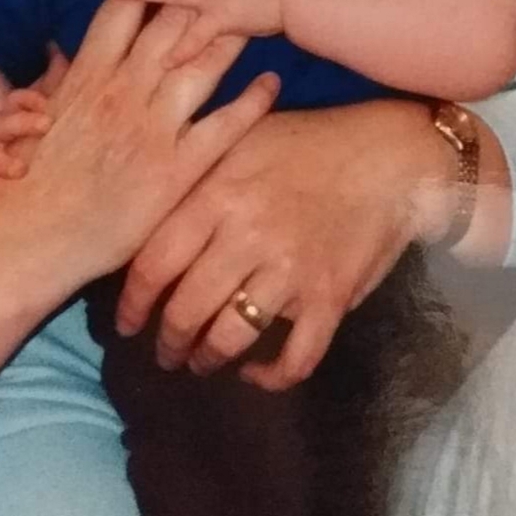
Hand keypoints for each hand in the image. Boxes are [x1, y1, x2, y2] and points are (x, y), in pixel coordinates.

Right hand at [0, 0, 279, 391]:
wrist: (32, 232)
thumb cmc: (30, 178)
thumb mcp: (39, 116)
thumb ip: (59, 81)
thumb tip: (60, 54)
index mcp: (88, 75)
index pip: (123, 13)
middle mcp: (125, 90)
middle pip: (171, 28)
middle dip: (198, 1)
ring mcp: (153, 126)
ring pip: (203, 65)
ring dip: (230, 39)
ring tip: (257, 20)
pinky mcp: (177, 167)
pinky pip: (225, 125)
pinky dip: (252, 101)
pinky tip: (272, 83)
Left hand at [115, 100, 454, 389]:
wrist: (389, 157)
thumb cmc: (306, 143)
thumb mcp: (240, 138)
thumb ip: (193, 171)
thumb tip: (142, 209)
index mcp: (216, 195)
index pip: (154, 263)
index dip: (133, 302)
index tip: (126, 323)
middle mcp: (246, 237)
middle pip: (186, 309)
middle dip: (168, 341)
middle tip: (164, 352)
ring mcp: (289, 272)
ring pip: (230, 337)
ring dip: (208, 359)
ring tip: (201, 362)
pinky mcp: (329, 298)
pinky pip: (295, 357)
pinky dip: (272, 377)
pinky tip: (256, 374)